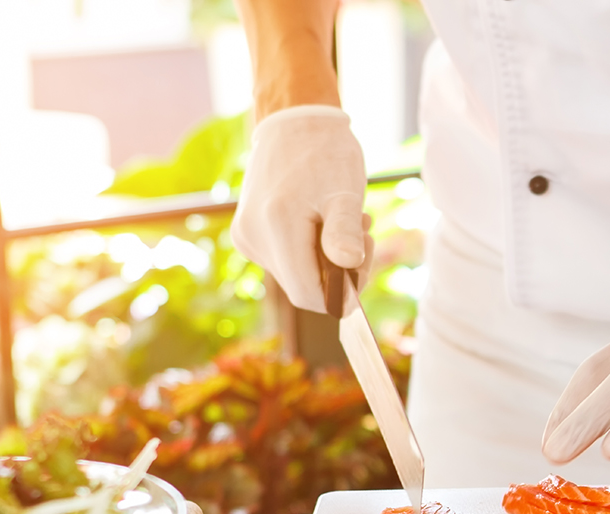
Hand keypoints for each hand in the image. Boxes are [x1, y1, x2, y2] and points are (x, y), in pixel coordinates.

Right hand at [231, 105, 372, 312]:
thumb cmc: (325, 153)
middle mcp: (252, 237)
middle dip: (337, 271)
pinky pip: (285, 259)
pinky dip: (309, 250)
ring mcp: (246, 236)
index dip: (340, 295)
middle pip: (302, 286)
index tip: (364, 266)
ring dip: (326, 259)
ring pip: (295, 273)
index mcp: (274, 227)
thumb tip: (348, 265)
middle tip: (362, 233)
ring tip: (345, 221)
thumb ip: (344, 231)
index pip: (308, 294)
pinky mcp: (247, 234)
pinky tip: (322, 222)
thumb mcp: (345, 192)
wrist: (293, 122)